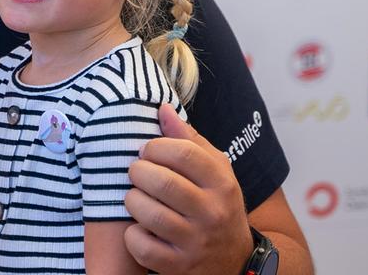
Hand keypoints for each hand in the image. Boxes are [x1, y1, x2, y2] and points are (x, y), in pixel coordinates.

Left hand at [123, 104, 252, 274]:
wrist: (234, 261)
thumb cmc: (215, 205)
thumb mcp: (214, 171)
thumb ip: (189, 140)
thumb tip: (162, 108)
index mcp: (222, 183)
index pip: (184, 153)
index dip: (156, 147)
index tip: (148, 151)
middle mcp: (213, 213)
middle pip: (163, 182)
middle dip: (138, 172)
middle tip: (136, 173)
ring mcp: (196, 243)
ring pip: (150, 214)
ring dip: (133, 201)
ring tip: (136, 197)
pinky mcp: (179, 266)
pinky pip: (142, 247)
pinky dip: (132, 236)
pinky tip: (139, 228)